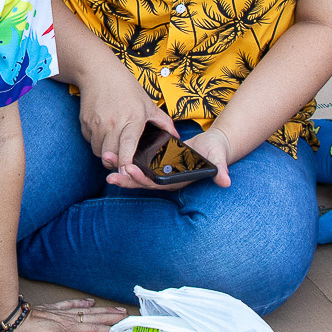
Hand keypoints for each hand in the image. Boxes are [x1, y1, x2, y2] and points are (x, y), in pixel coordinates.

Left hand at [1, 298, 126, 331]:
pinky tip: (90, 302)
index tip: (124, 330)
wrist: (9, 319)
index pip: (93, 331)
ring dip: (102, 310)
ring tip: (117, 309)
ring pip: (87, 311)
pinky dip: (83, 303)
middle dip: (111, 318)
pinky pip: (72, 304)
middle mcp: (67, 320)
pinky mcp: (53, 309)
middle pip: (94, 319)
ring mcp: (61, 313)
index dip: (109, 331)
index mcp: (67, 329)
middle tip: (128, 316)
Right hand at [75, 63, 176, 179]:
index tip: (126, 172)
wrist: (99, 72)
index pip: (128, 144)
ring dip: (107, 154)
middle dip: (117, 163)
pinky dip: (97, 143)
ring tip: (115, 145)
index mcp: (132, 118)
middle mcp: (113, 122)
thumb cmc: (126, 87)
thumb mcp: (148, 103)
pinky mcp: (85, 123)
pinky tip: (104, 132)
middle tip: (123, 163)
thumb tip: (176, 136)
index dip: (126, 161)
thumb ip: (164, 122)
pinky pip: (90, 142)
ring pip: (100, 152)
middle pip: (111, 155)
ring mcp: (97, 123)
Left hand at [106, 126, 231, 189]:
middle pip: (143, 182)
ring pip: (138, 174)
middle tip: (109, 175)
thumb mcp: (219, 160)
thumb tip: (225, 181)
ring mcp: (161, 173)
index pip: (158, 184)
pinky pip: (140, 164)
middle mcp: (167, 180)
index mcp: (178, 181)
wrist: (214, 147)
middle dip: (126, 179)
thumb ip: (220, 170)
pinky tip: (114, 153)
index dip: (144, 180)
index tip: (131, 172)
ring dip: (122, 169)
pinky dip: (127, 159)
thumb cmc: (216, 153)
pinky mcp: (158, 164)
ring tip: (106, 161)